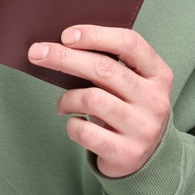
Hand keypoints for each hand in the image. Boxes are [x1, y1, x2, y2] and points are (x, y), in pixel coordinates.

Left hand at [26, 25, 173, 178]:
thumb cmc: (127, 109)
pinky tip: (75, 123)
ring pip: (92, 99)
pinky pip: (86, 131)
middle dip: (64, 57)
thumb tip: (59, 45)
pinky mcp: (127, 152)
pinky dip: (72, 125)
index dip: (95, 35)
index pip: (129, 43)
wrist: (147, 159)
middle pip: (104, 68)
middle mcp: (155, 100)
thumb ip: (107, 64)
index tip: (65, 35)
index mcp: (159, 74)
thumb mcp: (129, 84)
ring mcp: (143, 128)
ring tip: (62, 104)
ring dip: (67, 98)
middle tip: (36, 53)